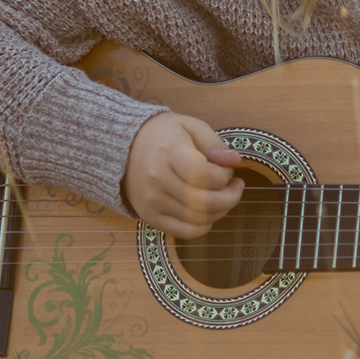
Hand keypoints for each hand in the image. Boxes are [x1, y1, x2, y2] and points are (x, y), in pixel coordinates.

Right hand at [123, 112, 245, 239]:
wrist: (123, 149)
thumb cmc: (163, 135)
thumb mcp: (190, 127)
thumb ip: (214, 144)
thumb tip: (235, 161)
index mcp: (169, 151)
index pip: (202, 175)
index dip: (224, 176)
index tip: (228, 168)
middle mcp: (157, 179)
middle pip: (204, 201)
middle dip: (230, 197)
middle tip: (236, 186)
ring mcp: (152, 202)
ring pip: (198, 219)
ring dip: (221, 211)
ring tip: (224, 196)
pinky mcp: (150, 217)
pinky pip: (185, 232)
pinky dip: (204, 225)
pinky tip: (208, 211)